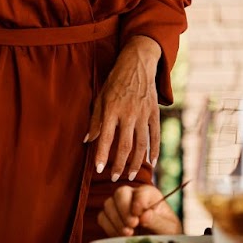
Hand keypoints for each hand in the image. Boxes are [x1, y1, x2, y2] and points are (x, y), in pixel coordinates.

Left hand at [85, 37, 159, 180]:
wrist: (138, 64)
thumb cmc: (115, 81)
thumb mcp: (100, 97)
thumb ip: (95, 120)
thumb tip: (86, 140)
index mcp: (112, 110)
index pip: (105, 138)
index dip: (102, 155)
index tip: (99, 169)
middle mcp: (128, 114)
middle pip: (125, 145)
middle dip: (119, 165)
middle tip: (114, 178)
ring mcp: (143, 114)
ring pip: (141, 144)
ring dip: (137, 162)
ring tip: (131, 175)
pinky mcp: (154, 113)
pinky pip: (155, 135)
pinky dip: (154, 150)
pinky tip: (152, 162)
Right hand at [97, 184, 180, 236]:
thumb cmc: (166, 232)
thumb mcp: (168, 228)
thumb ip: (157, 221)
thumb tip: (144, 216)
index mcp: (149, 194)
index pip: (140, 192)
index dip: (138, 203)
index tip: (139, 217)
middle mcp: (132, 196)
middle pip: (120, 193)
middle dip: (124, 210)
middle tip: (132, 225)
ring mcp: (119, 206)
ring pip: (109, 204)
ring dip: (116, 220)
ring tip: (128, 234)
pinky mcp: (110, 218)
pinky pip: (103, 218)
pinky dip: (109, 228)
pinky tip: (120, 236)